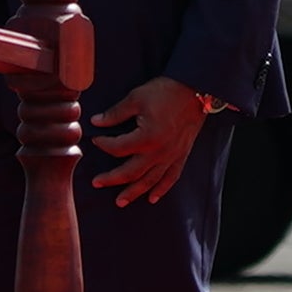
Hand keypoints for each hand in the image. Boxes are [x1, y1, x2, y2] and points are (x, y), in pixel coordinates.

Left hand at [89, 77, 222, 204]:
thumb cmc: (165, 92)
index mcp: (145, 138)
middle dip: (111, 179)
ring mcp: (171, 156)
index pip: (117, 148)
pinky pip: (171, 178)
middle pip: (130, 172)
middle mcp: (158, 152)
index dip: (103, 145)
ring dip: (133, 192)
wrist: (196, 90)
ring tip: (120, 201)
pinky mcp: (181, 155)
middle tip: (97, 183)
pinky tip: (152, 198)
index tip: (95, 140)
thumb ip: (115, 113)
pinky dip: (161, 190)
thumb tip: (96, 122)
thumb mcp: (136, 98)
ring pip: (149, 181)